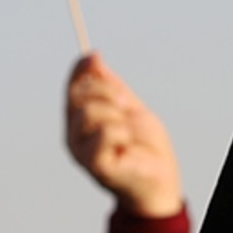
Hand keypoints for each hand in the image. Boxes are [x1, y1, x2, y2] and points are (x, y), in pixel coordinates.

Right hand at [65, 53, 181, 217]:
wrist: (160, 176)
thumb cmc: (145, 145)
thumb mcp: (127, 106)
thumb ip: (109, 84)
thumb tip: (92, 56)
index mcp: (79, 121)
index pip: (72, 88)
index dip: (81, 70)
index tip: (95, 55)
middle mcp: (73, 136)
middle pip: (80, 96)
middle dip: (109, 93)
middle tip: (126, 106)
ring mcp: (80, 151)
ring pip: (91, 112)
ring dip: (118, 117)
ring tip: (128, 133)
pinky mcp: (93, 164)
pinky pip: (105, 132)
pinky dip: (122, 133)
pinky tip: (127, 147)